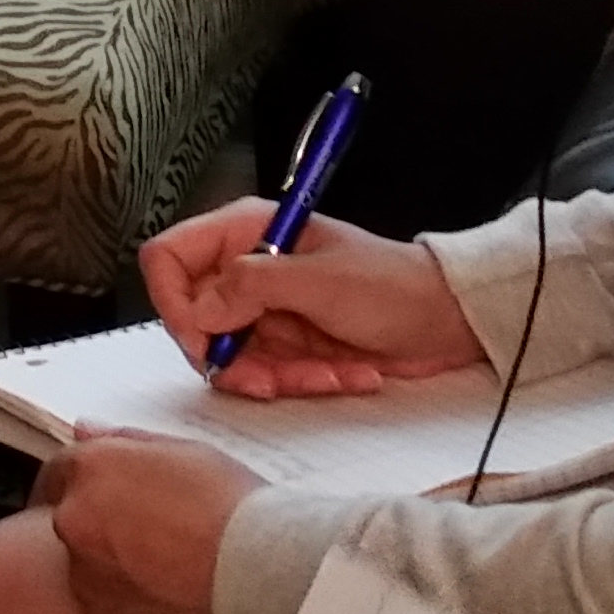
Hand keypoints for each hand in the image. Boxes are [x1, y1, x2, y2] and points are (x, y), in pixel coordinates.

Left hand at [45, 430, 261, 613]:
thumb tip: (86, 432)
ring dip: (116, 575)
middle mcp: (75, 528)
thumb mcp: (189, 454)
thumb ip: (127, 443)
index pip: (59, 472)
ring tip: (174, 580)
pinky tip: (175, 610)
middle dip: (103, 530)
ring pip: (90, 576)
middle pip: (74, 526)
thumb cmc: (236, 513)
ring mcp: (86, 585)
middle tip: (155, 539)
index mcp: (92, 475)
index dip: (79, 482)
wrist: (265, 585)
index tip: (97, 494)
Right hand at [140, 199, 487, 399]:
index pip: (169, 257)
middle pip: (194, 320)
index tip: (203, 337)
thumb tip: (199, 310)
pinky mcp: (286, 345)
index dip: (173, 301)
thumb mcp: (320, 282)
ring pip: (229, 357)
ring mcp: (265, 310)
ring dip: (274, 376)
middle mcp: (247, 269)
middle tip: (265, 377)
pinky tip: (341, 374)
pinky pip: (266, 374)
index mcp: (246, 232)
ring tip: (322, 373)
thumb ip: (251, 288)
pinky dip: (299, 382)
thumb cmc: (392, 284)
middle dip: (230, 357)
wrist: (445, 320)